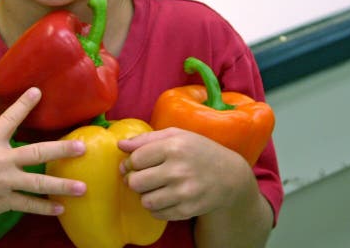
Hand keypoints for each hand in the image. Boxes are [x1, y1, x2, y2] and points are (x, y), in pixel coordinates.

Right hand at [0, 88, 86, 235]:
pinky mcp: (4, 201)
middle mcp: (1, 161)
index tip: (38, 91)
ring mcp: (5, 183)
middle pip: (37, 153)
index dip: (24, 104)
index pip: (9, 119)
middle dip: (61, 149)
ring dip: (62, 185)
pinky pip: (29, 205)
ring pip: (39, 183)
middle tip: (82, 147)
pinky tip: (61, 208)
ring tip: (83, 186)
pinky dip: (45, 208)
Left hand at [117, 127, 255, 221]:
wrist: (229, 176)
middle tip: (140, 177)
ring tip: (153, 188)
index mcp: (174, 147)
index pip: (136, 159)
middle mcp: (179, 170)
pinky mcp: (188, 210)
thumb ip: (146, 138)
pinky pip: (158, 214)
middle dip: (134, 180)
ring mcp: (184, 192)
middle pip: (136, 182)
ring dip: (145, 195)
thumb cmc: (198, 151)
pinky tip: (164, 197)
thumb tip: (120, 145)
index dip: (129, 162)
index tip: (133, 164)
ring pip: (145, 201)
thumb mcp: (176, 135)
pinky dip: (156, 207)